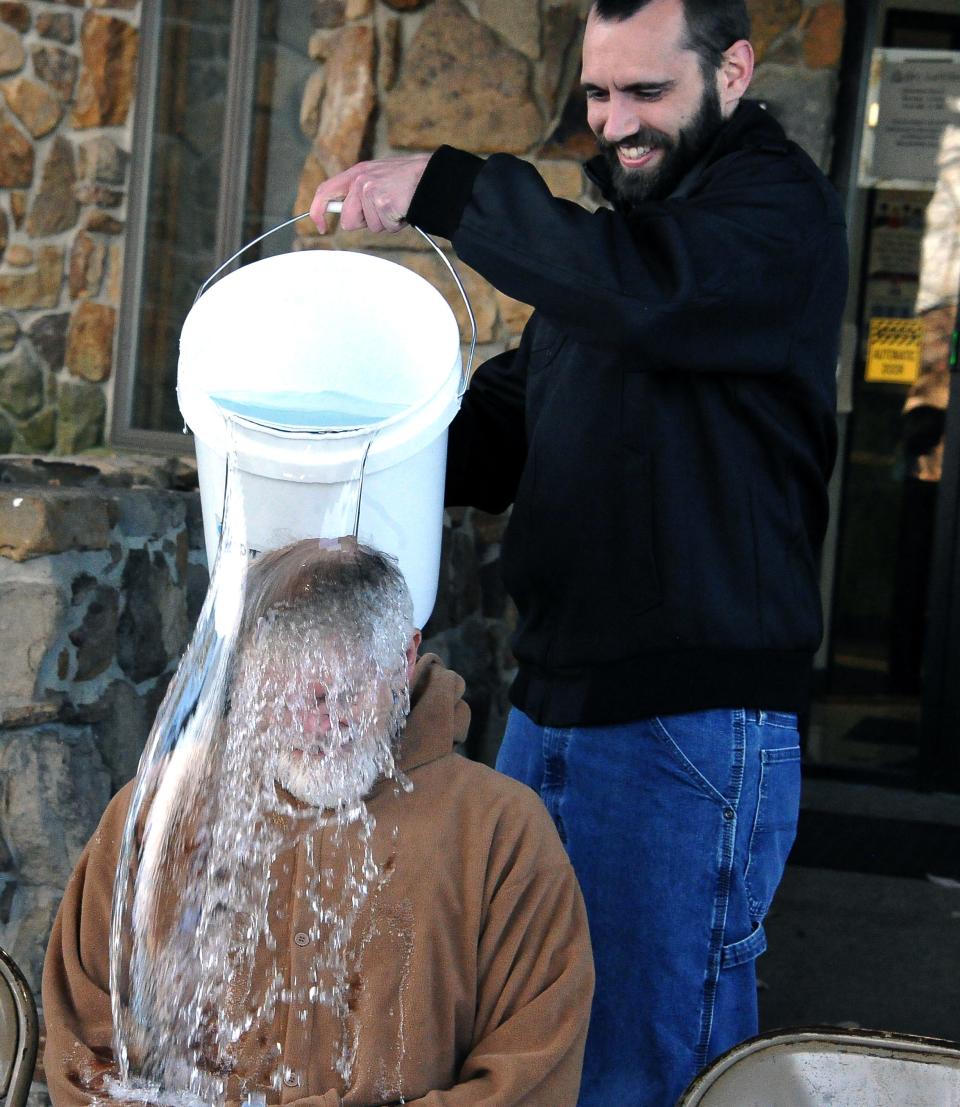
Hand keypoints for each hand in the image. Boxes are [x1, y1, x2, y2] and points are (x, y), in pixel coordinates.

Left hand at [310, 155, 431, 233]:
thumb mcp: (378, 179)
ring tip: (397, 205)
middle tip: (382, 211)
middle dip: (363, 223)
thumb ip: (358, 193)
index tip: (320, 226)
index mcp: (357, 173)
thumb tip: (344, 217)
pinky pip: (386, 227)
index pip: (325, 191)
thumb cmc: (407, 181)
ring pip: (370, 226)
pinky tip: (403, 208)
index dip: (318, 211)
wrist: (432, 177)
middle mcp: (360, 180)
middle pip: (348, 220)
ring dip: (384, 222)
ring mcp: (371, 191)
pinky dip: (396, 224)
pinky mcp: (384, 203)